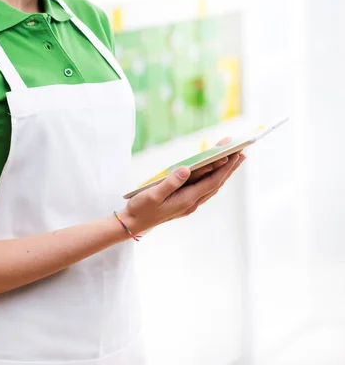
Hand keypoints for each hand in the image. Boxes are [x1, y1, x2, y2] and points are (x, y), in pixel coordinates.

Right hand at [121, 146, 244, 235]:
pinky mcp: (185, 201)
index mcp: (186, 200)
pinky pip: (204, 188)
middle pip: (216, 183)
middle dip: (229, 168)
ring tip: (234, 159)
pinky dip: (213, 177)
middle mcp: (192, 203)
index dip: (224, 168)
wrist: (134, 224)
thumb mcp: (153, 194)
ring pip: (212, 186)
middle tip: (242, 152)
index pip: (211, 182)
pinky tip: (216, 171)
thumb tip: (186, 169)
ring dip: (224, 172)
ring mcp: (189, 203)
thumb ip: (170, 182)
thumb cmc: (142, 208)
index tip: (235, 155)